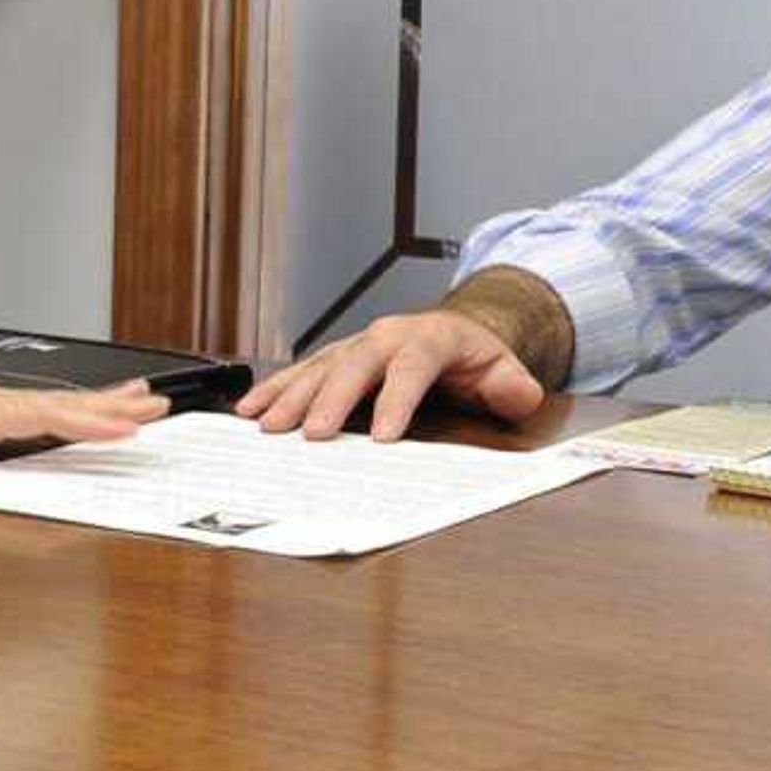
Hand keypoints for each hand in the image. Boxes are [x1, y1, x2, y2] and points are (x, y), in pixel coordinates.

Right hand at [239, 308, 546, 441]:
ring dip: (292, 396)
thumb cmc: (474, 359)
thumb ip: (513, 386)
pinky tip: (251, 409)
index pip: (412, 367)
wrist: (454, 332)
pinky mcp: (336, 357)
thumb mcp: (503, 370)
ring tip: (268, 425)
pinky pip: (301, 371)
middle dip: (331, 399)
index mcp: (429, 339)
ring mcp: (356, 345)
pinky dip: (275, 389)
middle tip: (313, 434)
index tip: (382, 437)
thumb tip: (519, 393)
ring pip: (320, 366)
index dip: (397, 400)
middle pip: (355, 364)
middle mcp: (386, 336)